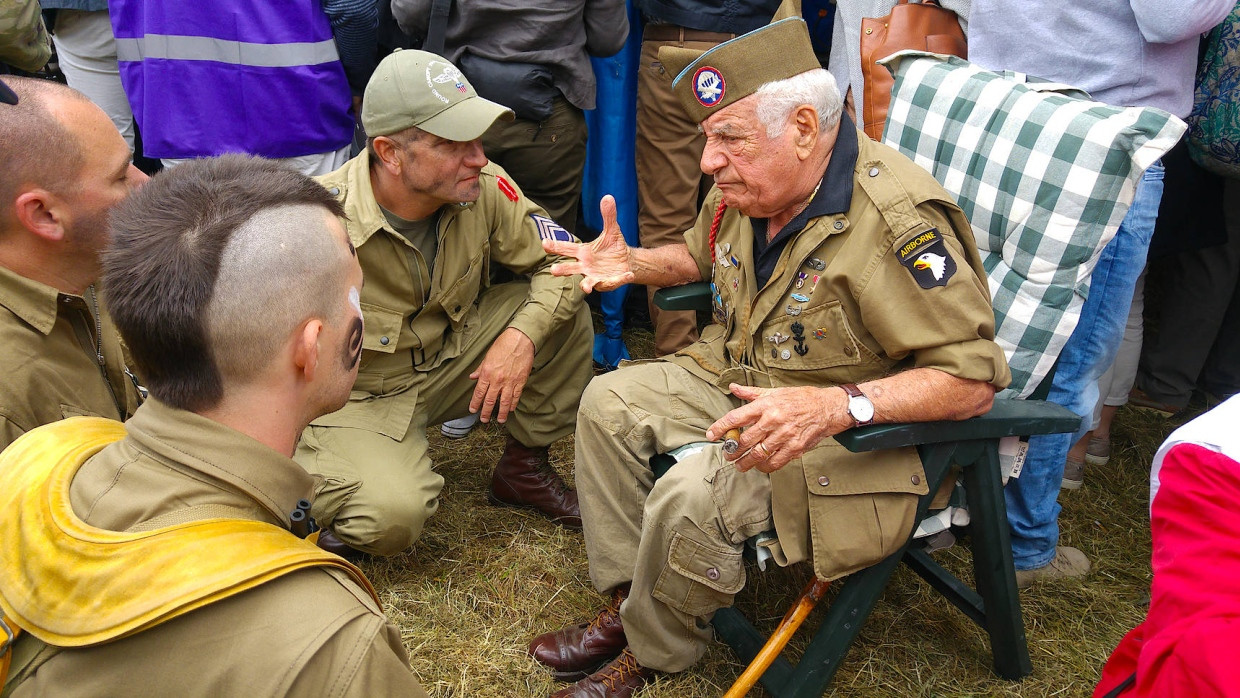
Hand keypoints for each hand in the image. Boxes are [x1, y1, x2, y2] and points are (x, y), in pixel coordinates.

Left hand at [469, 328, 534, 423]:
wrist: (520, 340)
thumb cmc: (503, 345)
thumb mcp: (487, 356)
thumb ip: (480, 369)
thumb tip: (473, 377)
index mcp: (487, 373)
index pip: (479, 392)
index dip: (475, 403)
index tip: (473, 410)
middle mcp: (497, 380)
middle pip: (490, 400)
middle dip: (486, 412)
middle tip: (483, 420)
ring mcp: (510, 381)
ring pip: (504, 402)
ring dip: (501, 413)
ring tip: (499, 420)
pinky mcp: (520, 381)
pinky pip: (516, 396)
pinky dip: (513, 404)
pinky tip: (510, 409)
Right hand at [542, 195, 634, 292]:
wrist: (626, 262)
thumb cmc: (613, 247)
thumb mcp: (612, 230)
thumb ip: (608, 216)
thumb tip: (608, 197)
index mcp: (583, 252)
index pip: (566, 248)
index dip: (555, 246)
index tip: (545, 243)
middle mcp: (585, 266)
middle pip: (570, 268)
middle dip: (562, 269)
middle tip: (553, 270)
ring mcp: (595, 277)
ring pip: (587, 282)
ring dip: (586, 284)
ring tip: (585, 287)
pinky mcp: (608, 283)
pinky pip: (612, 283)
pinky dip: (620, 280)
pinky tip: (628, 275)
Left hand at [705, 384, 850, 472]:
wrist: (827, 407)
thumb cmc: (801, 398)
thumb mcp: (775, 391)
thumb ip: (752, 393)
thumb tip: (734, 388)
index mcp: (766, 404)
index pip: (736, 417)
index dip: (720, 428)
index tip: (711, 435)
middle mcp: (773, 420)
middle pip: (744, 440)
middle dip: (731, 450)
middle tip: (727, 454)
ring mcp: (784, 435)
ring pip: (757, 454)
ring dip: (744, 462)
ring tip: (739, 464)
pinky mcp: (795, 448)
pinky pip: (774, 462)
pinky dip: (764, 467)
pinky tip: (760, 466)